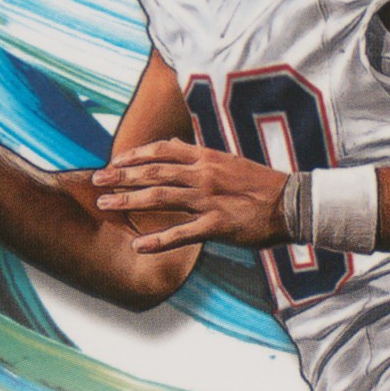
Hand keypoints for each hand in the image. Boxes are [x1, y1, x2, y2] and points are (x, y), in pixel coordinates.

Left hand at [92, 140, 287, 253]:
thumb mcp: (230, 161)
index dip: (134, 155)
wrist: (293, 203)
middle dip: (121, 176)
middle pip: (153, 171)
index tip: (114, 162)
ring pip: (160, 197)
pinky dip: (157, 240)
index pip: (162, 150)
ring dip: (129, 201)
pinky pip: (181, 233)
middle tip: (97, 182)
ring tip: (105, 205)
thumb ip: (200, 155)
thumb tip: (173, 145)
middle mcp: (203, 175)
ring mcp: (208, 200)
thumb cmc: (263, 184)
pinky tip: (138, 246)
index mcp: (207, 157)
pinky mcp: (217, 225)